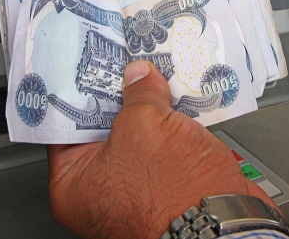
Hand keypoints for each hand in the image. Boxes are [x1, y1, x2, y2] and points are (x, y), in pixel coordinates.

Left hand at [47, 60, 276, 238]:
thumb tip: (139, 77)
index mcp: (73, 184)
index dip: (77, 90)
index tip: (88, 65)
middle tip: (126, 65)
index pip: (64, 125)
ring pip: (138, 137)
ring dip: (149, 110)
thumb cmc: (173, 197)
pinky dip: (171, 127)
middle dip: (118, 97)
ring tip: (157, 79)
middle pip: (103, 129)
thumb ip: (138, 94)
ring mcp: (135, 191)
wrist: (224, 226)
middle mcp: (99, 193)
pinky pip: (163, 149)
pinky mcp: (167, 188)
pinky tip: (180, 103)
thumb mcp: (146, 124)